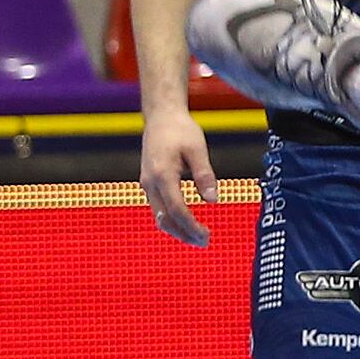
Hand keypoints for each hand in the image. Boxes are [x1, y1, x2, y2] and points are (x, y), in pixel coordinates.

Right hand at [139, 104, 218, 243]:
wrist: (160, 116)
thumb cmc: (180, 129)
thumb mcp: (197, 148)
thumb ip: (204, 174)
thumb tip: (213, 200)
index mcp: (163, 174)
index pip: (177, 210)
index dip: (192, 226)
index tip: (207, 235)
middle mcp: (151, 183)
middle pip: (165, 220)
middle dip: (185, 234)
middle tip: (205, 242)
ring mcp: (147, 184)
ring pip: (160, 217)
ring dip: (178, 230)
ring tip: (198, 237)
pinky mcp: (148, 183)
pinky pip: (158, 208)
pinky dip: (172, 220)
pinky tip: (187, 222)